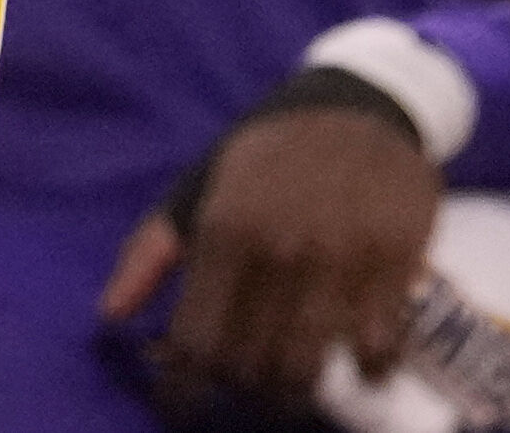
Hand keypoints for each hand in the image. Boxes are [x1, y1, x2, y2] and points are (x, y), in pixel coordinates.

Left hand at [99, 93, 443, 410]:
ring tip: (289, 378)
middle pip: (250, 367)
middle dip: (241, 388)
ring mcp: (342, 257)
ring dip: (293, 388)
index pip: (197, 344)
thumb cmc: (270, 161)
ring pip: (306, 369)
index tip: (187, 400)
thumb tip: (112, 313)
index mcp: (226, 229)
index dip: (187, 386)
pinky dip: (364, 368)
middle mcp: (281, 247)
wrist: (359, 108)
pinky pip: (374, 350)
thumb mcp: (201, 188)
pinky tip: (354, 355)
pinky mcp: (396, 262)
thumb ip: (150, 251)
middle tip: (244, 379)